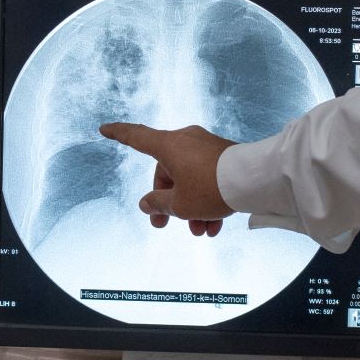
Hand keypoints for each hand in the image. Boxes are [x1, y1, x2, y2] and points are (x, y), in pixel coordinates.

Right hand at [97, 122, 236, 235]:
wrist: (255, 181)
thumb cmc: (212, 188)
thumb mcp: (180, 203)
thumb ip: (159, 204)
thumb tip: (147, 203)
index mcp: (168, 145)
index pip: (136, 137)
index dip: (118, 134)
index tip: (104, 129)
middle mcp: (186, 141)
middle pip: (166, 172)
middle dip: (167, 202)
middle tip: (164, 226)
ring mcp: (206, 147)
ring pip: (190, 179)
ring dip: (191, 207)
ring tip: (200, 231)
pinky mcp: (224, 156)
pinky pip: (208, 178)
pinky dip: (207, 200)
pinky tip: (215, 225)